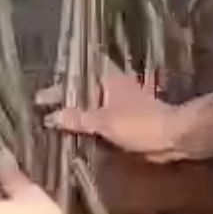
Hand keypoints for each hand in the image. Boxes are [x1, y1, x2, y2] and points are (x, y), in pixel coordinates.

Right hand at [38, 59, 183, 163]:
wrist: (172, 137)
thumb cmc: (139, 122)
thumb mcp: (104, 121)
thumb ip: (78, 118)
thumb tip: (52, 117)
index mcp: (108, 78)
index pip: (77, 76)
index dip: (58, 85)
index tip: (40, 97)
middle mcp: (112, 87)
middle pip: (83, 90)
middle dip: (64, 100)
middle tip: (42, 111)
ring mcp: (119, 103)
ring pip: (91, 106)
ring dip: (75, 114)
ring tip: (53, 123)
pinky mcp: (124, 120)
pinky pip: (99, 120)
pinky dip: (87, 125)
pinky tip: (74, 135)